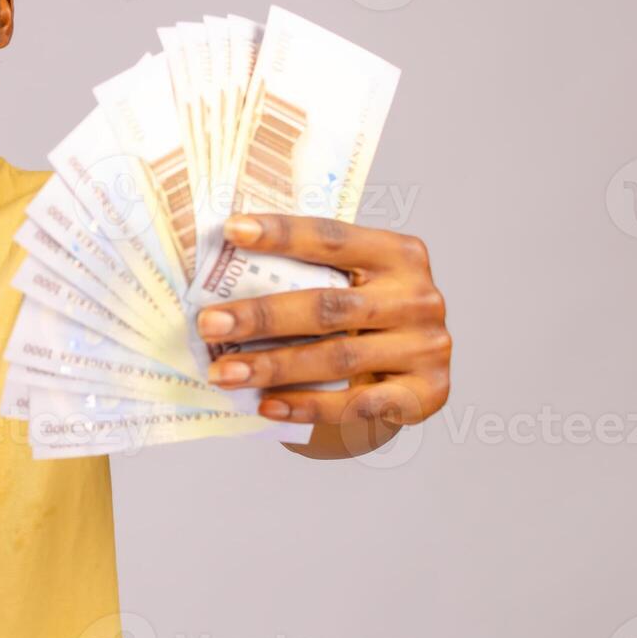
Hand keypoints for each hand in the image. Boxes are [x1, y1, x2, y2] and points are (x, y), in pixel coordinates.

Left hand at [196, 214, 450, 456]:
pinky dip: (307, 406)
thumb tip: (218, 269)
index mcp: (397, 253)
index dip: (280, 234)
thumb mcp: (348, 284)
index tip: (230, 231)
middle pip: (327, 305)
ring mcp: (426, 346)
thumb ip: (303, 273)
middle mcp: (418, 296)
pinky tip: (267, 405)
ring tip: (223, 373)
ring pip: (337, 357)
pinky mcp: (428, 392)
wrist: (412, 369)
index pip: (331, 238)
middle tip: (208, 324)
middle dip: (261, 316)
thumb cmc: (361, 317)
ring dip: (272, 367)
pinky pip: (357, 404)